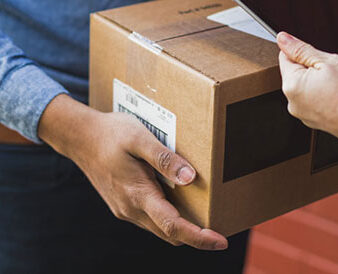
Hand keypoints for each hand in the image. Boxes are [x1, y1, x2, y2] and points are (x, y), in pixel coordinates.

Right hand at [39, 94, 227, 249]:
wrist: (80, 137)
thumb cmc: (112, 134)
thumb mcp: (140, 139)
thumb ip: (165, 159)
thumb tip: (190, 178)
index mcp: (138, 195)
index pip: (174, 226)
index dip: (199, 237)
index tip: (221, 241)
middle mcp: (131, 208)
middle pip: (169, 233)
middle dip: (196, 236)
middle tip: (220, 230)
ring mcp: (125, 208)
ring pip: (159, 227)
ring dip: (182, 227)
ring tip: (205, 216)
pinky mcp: (122, 203)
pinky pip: (150, 217)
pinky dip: (168, 217)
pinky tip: (179, 201)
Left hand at [277, 32, 337, 141]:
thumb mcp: (329, 61)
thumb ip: (301, 49)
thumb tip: (283, 39)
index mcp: (292, 85)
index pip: (285, 57)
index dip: (303, 51)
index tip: (319, 55)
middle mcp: (293, 102)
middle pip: (296, 73)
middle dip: (313, 67)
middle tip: (333, 72)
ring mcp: (304, 114)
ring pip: (307, 86)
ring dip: (320, 81)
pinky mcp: (315, 121)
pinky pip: (316, 100)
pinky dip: (325, 95)